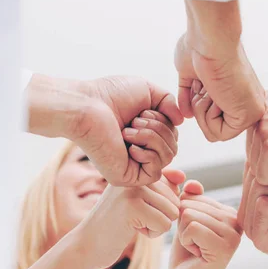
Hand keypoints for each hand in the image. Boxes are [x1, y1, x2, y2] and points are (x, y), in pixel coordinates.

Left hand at [28, 74, 182, 185]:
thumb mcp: (149, 91)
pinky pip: (155, 171)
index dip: (166, 122)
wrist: (86, 105)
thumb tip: (181, 122)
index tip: (143, 111)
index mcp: (144, 133)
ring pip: (168, 157)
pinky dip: (148, 153)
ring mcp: (133, 165)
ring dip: (152, 137)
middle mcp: (140, 150)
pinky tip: (129, 144)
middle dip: (159, 128)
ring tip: (129, 129)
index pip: (173, 135)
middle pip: (173, 146)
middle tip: (135, 120)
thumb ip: (170, 103)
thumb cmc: (110, 95)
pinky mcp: (127, 177)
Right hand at [76, 170, 184, 268]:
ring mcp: (134, 189)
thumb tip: (183, 176)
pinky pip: (165, 225)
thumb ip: (163, 186)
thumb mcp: (141, 200)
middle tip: (133, 218)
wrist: (86, 245)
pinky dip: (152, 234)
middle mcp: (136, 175)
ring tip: (132, 222)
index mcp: (138, 170)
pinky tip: (131, 230)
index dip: (161, 205)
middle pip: (176, 200)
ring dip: (156, 225)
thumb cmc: (116, 223)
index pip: (173, 186)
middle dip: (160, 216)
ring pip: (173, 213)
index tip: (139, 208)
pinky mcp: (133, 207)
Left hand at [170, 181, 241, 268]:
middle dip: (183, 225)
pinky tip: (197, 254)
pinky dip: (186, 241)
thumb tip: (192, 184)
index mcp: (229, 212)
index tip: (196, 235)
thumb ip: (190, 199)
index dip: (184, 216)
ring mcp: (233, 234)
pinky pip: (191, 228)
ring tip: (197, 249)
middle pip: (191, 204)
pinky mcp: (224, 247)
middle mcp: (236, 220)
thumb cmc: (186, 254)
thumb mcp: (187, 220)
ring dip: (184, 234)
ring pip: (189, 215)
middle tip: (195, 244)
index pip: (194, 196)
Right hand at [174, 1, 264, 141]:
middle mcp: (247, 102)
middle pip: (212, 128)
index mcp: (238, 92)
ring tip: (209, 87)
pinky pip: (218, 134)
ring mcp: (251, 110)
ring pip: (214, 134)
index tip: (201, 81)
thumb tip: (186, 114)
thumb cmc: (198, 46)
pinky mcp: (249, 116)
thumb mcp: (190, 74)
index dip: (196, 102)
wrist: (209, 37)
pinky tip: (214, 94)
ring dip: (201, 110)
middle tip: (204, 84)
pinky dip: (207, 116)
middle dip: (198, 107)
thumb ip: (189, 95)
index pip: (212, 117)